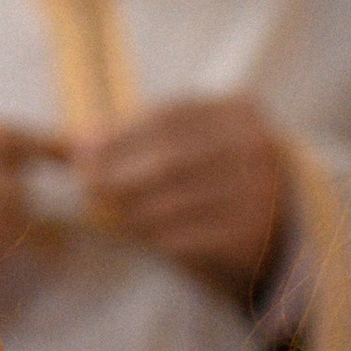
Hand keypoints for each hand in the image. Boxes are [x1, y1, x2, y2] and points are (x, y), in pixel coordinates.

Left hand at [65, 95, 288, 292]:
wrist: (280, 227)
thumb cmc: (217, 177)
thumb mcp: (190, 144)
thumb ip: (135, 138)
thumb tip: (70, 142)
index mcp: (240, 112)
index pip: (168, 118)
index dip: (119, 135)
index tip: (80, 152)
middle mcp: (255, 148)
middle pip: (169, 159)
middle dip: (117, 173)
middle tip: (86, 186)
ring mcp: (259, 192)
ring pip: (175, 202)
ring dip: (130, 210)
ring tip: (104, 212)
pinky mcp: (251, 236)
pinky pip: (189, 238)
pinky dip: (155, 237)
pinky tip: (138, 235)